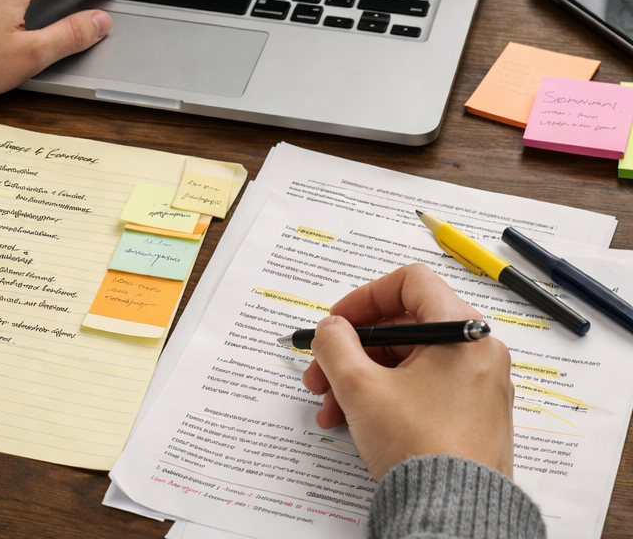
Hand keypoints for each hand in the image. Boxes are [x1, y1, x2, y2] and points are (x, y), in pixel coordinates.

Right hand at [301, 263, 513, 481]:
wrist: (455, 516)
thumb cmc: (420, 446)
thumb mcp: (361, 387)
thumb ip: (336, 344)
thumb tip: (331, 329)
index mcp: (462, 331)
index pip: (411, 282)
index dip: (366, 297)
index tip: (338, 321)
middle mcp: (477, 352)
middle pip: (403, 326)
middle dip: (352, 348)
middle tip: (321, 367)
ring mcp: (476, 385)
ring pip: (407, 360)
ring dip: (360, 375)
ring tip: (328, 404)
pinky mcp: (471, 414)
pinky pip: (421, 387)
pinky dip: (384, 394)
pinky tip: (349, 418)